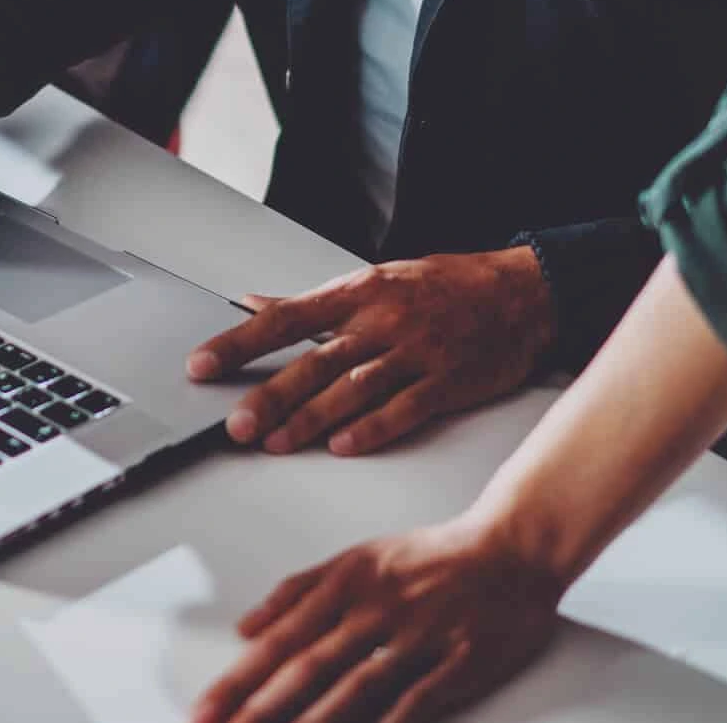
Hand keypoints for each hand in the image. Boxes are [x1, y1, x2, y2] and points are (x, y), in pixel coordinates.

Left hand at [186, 249, 553, 455]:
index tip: (202, 364)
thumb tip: (252, 303)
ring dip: (311, 420)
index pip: (284, 319)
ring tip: (276, 444)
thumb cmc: (446, 286)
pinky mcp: (447, 383)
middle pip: (315, 362)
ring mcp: (416, 353)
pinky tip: (342, 446)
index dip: (239, 342)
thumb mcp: (377, 280)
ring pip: (353, 389)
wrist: (524, 293)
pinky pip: (404, 409)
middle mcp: (383, 321)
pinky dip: (371, 429)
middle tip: (236, 425)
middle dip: (271, 396)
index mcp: (359, 292)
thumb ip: (313, 302)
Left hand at [191, 516, 560, 722]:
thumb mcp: (358, 558)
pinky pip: (418, 698)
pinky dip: (389, 720)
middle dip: (260, 705)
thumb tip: (245, 626)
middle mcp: (377, 605)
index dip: (240, 677)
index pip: (282, 637)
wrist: (512, 548)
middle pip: (309, 664)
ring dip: (314, 721)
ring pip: (356, 684)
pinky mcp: (461, 658)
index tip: (205, 708)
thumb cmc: (431, 558)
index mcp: (348, 581)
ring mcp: (420, 634)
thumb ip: (298, 590)